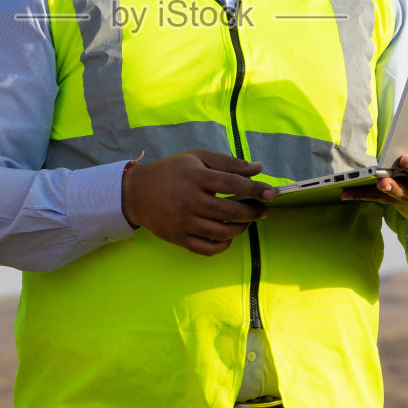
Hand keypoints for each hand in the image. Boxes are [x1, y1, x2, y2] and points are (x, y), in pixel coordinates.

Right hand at [122, 149, 272, 256]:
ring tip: (246, 221)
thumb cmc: (171, 172)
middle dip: (253, 212)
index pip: (232, 184)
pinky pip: (208, 249)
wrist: (136, 192)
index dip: (255, 189)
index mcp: (195, 177)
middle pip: (230, 212)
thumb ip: (228, 163)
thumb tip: (258, 169)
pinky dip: (223, 245)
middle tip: (263, 210)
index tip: (271, 193)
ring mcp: (184, 222)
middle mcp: (190, 200)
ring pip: (222, 232)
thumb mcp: (197, 158)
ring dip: (241, 228)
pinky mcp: (178, 238)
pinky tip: (228, 236)